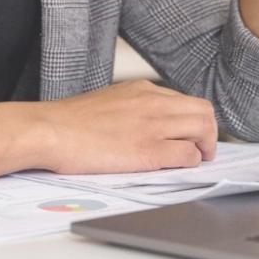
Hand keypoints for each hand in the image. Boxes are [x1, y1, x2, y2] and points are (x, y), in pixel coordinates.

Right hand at [35, 80, 217, 173]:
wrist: (49, 130)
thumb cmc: (70, 123)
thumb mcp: (108, 102)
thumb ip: (132, 108)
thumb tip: (146, 124)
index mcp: (142, 90)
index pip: (186, 100)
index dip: (194, 120)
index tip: (192, 134)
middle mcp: (153, 102)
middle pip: (204, 111)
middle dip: (209, 132)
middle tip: (203, 149)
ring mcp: (153, 125)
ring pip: (203, 129)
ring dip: (206, 147)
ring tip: (197, 159)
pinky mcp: (148, 150)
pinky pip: (187, 155)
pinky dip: (191, 162)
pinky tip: (180, 168)